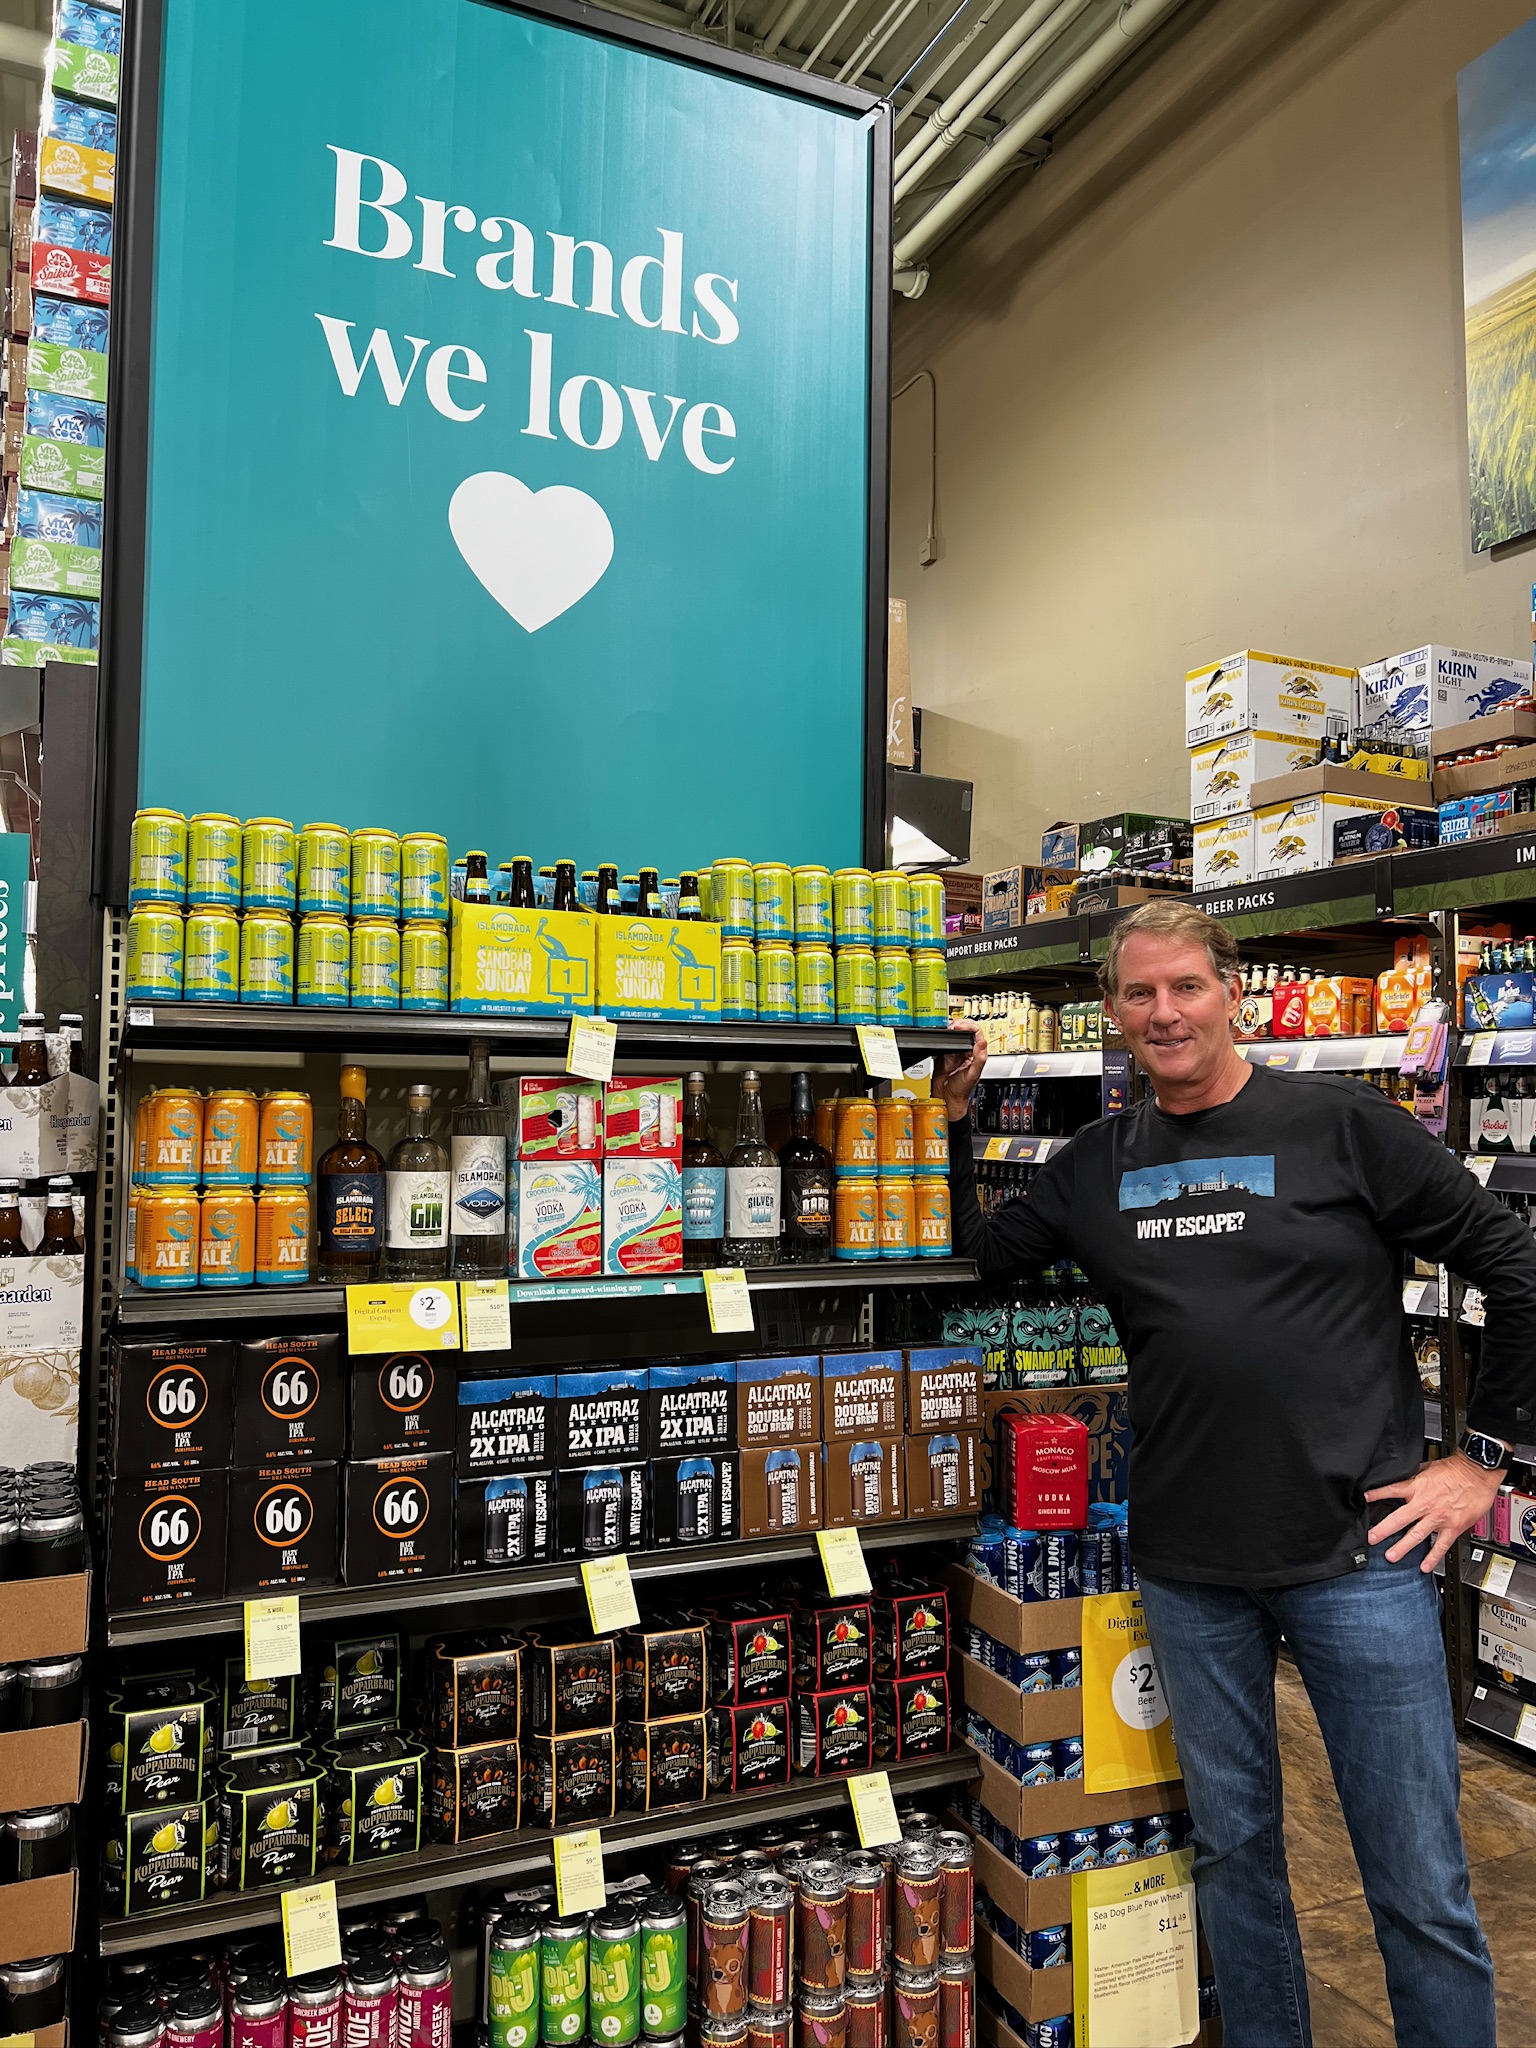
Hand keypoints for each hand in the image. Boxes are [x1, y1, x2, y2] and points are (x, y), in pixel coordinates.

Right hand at [936, 1022, 987, 1120]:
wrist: (946, 1098)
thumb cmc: (961, 1090)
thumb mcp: (973, 1075)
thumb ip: (979, 1059)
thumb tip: (982, 1043)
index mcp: (976, 1054)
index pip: (977, 1034)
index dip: (970, 1027)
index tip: (961, 1028)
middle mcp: (966, 1051)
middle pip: (966, 1030)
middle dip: (960, 1024)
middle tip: (954, 1027)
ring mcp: (954, 1051)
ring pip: (955, 1033)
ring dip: (951, 1028)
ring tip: (948, 1030)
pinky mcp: (943, 1053)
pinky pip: (944, 1040)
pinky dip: (943, 1035)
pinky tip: (943, 1036)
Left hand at [1366, 1451, 1505, 1572]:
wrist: (1478, 1471)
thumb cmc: (1456, 1468)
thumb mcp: (1429, 1466)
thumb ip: (1416, 1475)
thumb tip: (1405, 1475)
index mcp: (1417, 1486)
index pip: (1391, 1490)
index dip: (1376, 1495)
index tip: (1364, 1501)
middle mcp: (1424, 1503)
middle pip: (1398, 1518)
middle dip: (1383, 1530)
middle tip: (1371, 1539)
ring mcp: (1438, 1517)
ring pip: (1416, 1535)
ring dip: (1402, 1547)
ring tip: (1391, 1556)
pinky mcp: (1453, 1526)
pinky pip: (1441, 1545)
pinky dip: (1432, 1557)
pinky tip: (1424, 1566)